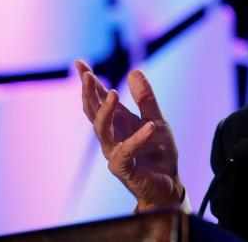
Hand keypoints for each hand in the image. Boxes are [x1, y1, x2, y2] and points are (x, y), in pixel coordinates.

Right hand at [75, 59, 183, 211]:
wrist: (168, 183)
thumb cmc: (159, 153)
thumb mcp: (156, 119)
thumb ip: (145, 99)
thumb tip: (134, 71)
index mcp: (119, 122)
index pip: (99, 99)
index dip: (89, 82)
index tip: (79, 63)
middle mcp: (112, 135)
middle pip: (92, 111)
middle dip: (88, 92)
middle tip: (87, 74)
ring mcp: (114, 152)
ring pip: (101, 129)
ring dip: (106, 110)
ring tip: (114, 92)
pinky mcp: (124, 168)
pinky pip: (126, 151)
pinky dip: (139, 138)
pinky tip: (150, 126)